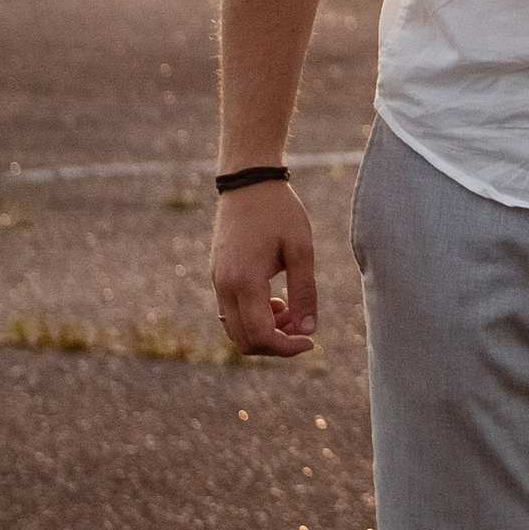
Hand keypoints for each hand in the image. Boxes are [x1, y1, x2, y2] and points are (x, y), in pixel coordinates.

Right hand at [212, 183, 317, 358]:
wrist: (248, 182)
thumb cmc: (279, 211)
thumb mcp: (301, 249)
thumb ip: (305, 292)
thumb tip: (309, 330)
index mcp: (244, 281)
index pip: (260, 335)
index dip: (286, 348)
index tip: (310, 341)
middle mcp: (224, 287)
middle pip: (245, 341)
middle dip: (276, 343)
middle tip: (303, 325)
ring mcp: (217, 282)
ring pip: (236, 330)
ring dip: (265, 331)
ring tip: (292, 308)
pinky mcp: (217, 277)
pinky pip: (232, 313)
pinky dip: (254, 317)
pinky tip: (276, 299)